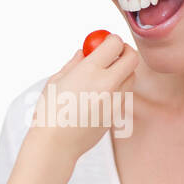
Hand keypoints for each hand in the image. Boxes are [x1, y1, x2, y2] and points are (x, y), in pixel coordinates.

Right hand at [27, 33, 138, 162]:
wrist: (56, 144)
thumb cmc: (51, 110)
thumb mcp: (57, 80)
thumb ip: (75, 62)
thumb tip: (84, 51)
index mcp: (90, 70)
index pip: (115, 43)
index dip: (111, 40)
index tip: (105, 42)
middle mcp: (107, 84)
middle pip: (132, 58)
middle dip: (125, 51)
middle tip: (115, 53)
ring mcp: (115, 101)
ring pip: (131, 77)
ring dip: (123, 70)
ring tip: (104, 75)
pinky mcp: (116, 114)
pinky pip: (124, 95)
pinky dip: (118, 89)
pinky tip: (99, 95)